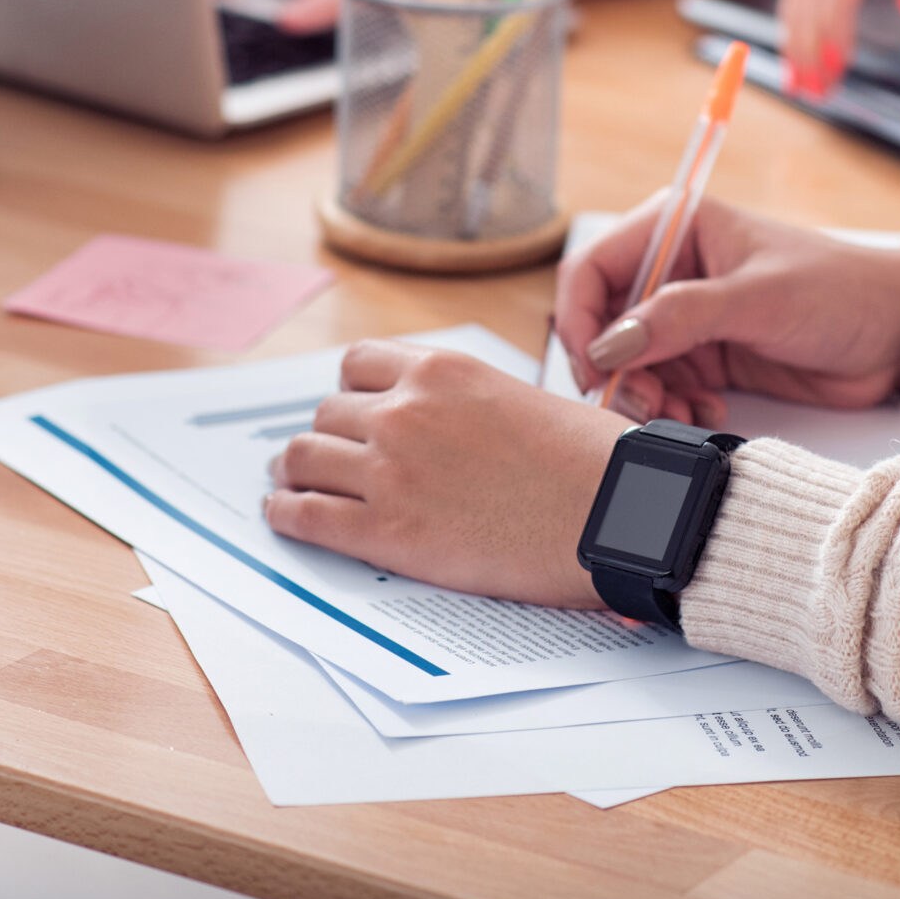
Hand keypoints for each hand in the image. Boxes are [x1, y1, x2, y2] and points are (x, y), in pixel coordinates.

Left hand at [265, 341, 623, 607]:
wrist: (616, 515)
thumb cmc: (591, 461)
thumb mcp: (521, 398)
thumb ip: (467, 404)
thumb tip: (451, 429)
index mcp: (441, 371)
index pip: (357, 367)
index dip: (352, 394)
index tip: (352, 415)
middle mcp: (404, 411)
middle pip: (327, 415)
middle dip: (328, 437)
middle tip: (322, 458)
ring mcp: (389, 470)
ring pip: (303, 458)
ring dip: (295, 471)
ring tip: (290, 483)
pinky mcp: (385, 532)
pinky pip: (306, 515)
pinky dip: (286, 514)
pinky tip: (283, 515)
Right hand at [557, 197, 899, 427]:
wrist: (899, 334)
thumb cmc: (840, 290)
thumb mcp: (758, 298)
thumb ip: (680, 318)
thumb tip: (609, 345)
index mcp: (677, 228)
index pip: (591, 270)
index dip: (580, 320)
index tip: (594, 367)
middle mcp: (673, 270)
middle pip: (603, 325)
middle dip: (615, 370)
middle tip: (645, 403)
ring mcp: (688, 317)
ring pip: (629, 365)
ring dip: (645, 396)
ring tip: (683, 415)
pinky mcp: (708, 357)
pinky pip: (663, 388)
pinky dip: (673, 409)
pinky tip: (708, 414)